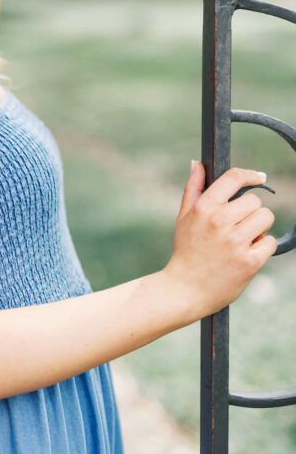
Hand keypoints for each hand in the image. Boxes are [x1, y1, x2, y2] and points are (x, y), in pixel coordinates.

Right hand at [164, 162, 276, 320]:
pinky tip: (246, 254)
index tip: (259, 177)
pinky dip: (262, 247)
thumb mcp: (184, 217)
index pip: (233, 178)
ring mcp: (235, 242)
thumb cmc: (186, 251)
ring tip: (242, 240)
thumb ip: (193, 188)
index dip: (250, 175)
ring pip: (265, 218)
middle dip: (251, 212)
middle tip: (238, 226)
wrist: (185, 289)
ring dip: (258, 228)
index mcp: (204, 207)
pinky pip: (269, 241)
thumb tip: (197, 164)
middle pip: (255, 201)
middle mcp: (220, 221)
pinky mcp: (250, 261)